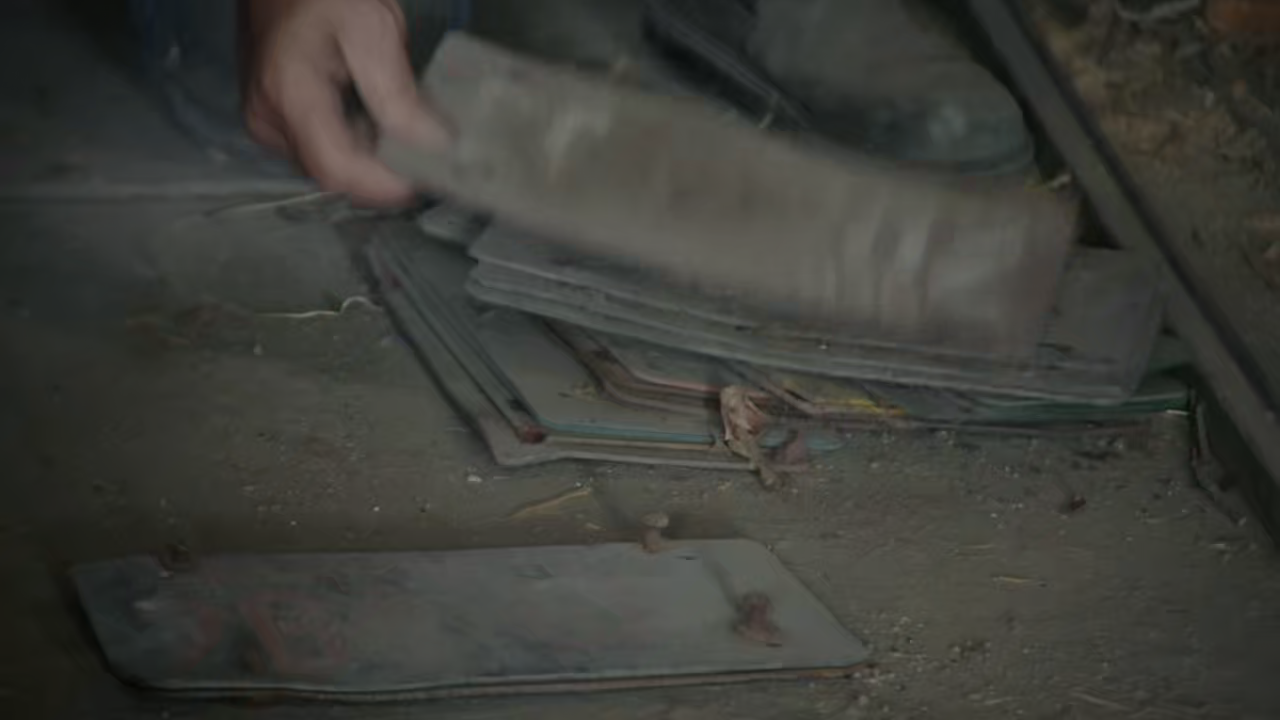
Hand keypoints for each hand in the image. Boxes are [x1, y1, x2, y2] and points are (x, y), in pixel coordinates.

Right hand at [244, 0, 445, 204]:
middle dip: (383, 176)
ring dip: (371, 163)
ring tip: (409, 141)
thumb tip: (434, 147)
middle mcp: (269, 119)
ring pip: (328, 166)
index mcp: (289, 94)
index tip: (426, 181)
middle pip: (333, 174)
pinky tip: (380, 127)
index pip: (337, 169)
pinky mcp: (273, 118)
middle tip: (430, 163)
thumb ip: (398, 94)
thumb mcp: (372, 28)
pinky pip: (320, 149)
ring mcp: (266, 121)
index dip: (384, 187)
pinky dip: (355, 147)